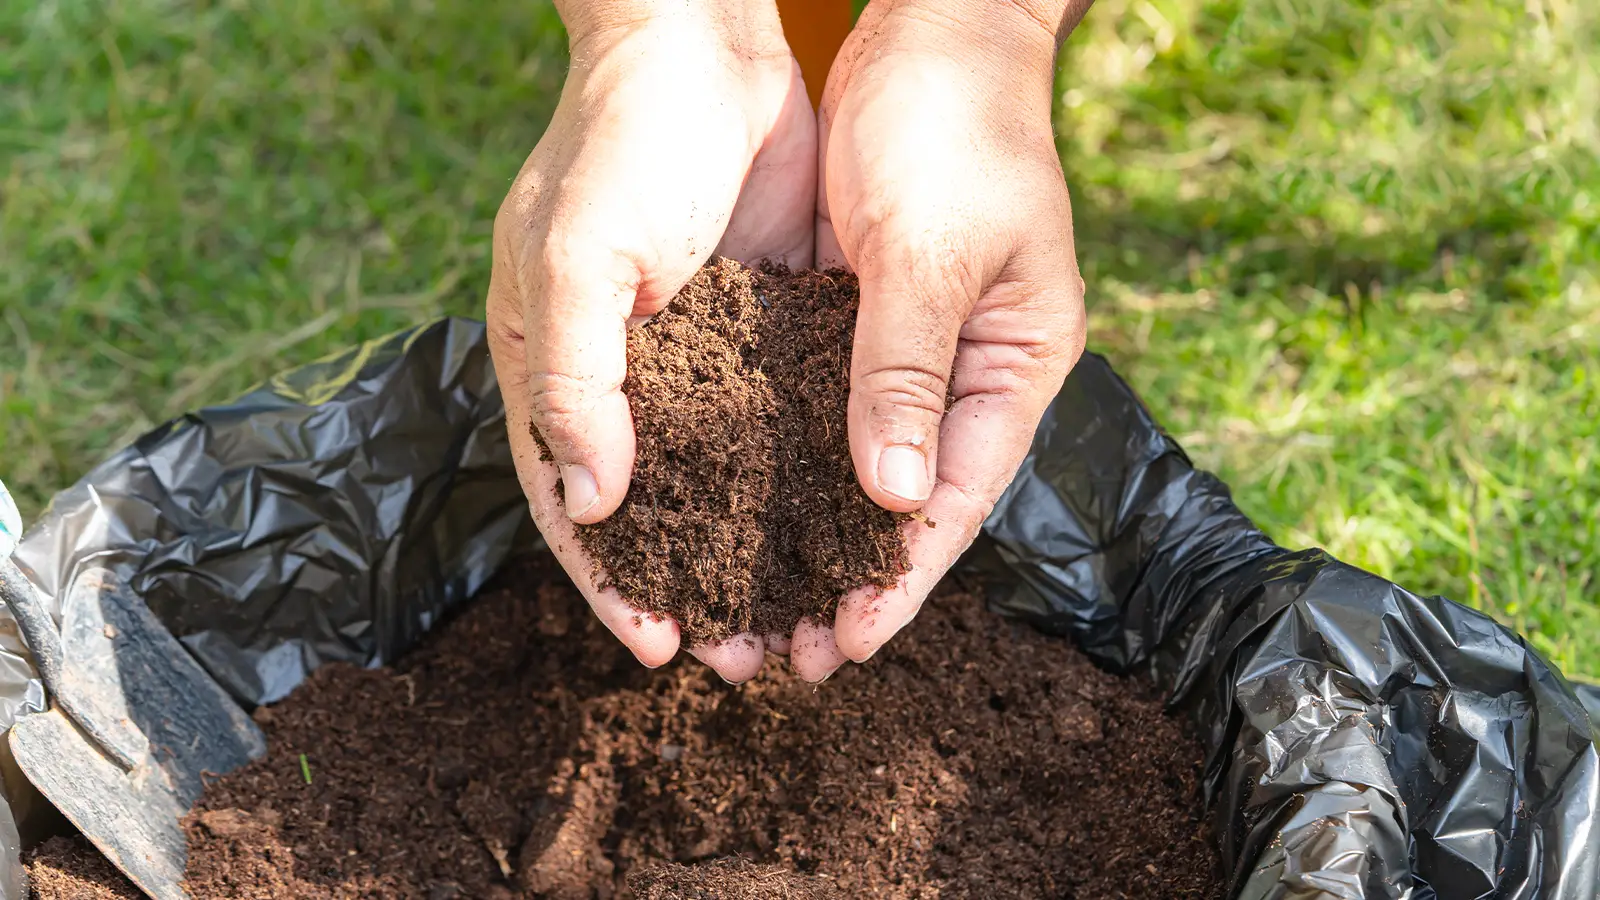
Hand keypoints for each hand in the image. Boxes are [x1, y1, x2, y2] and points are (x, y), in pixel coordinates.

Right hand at [486, 1, 814, 681]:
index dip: (612, 581)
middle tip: (744, 656)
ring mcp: (700, 357)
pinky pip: (783, 422)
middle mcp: (627, 377)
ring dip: (757, 549)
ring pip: (727, 481)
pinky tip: (844, 525)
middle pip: (657, 509)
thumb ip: (575, 384)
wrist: (709, 46)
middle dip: (695, 585)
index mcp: (556, 368)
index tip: (661, 646)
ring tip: (801, 615)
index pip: (574, 502)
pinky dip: (805, 479)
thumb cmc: (620, 144)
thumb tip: (596, 507)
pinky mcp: (766, 329)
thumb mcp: (576, 260)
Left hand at [789, 0, 1090, 680]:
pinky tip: (734, 503)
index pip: (956, 499)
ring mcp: (911, 347)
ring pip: (855, 466)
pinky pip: (818, 406)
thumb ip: (906, 367)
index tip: (846, 646)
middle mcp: (967, 371)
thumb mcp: (932, 249)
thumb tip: (893, 498)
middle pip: (904, 503)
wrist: (932, 29)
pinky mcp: (857, 317)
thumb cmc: (954, 123)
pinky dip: (781, 460)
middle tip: (782, 657)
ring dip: (806, 535)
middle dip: (847, 580)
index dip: (901, 579)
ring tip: (749, 605)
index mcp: (1015, 364)